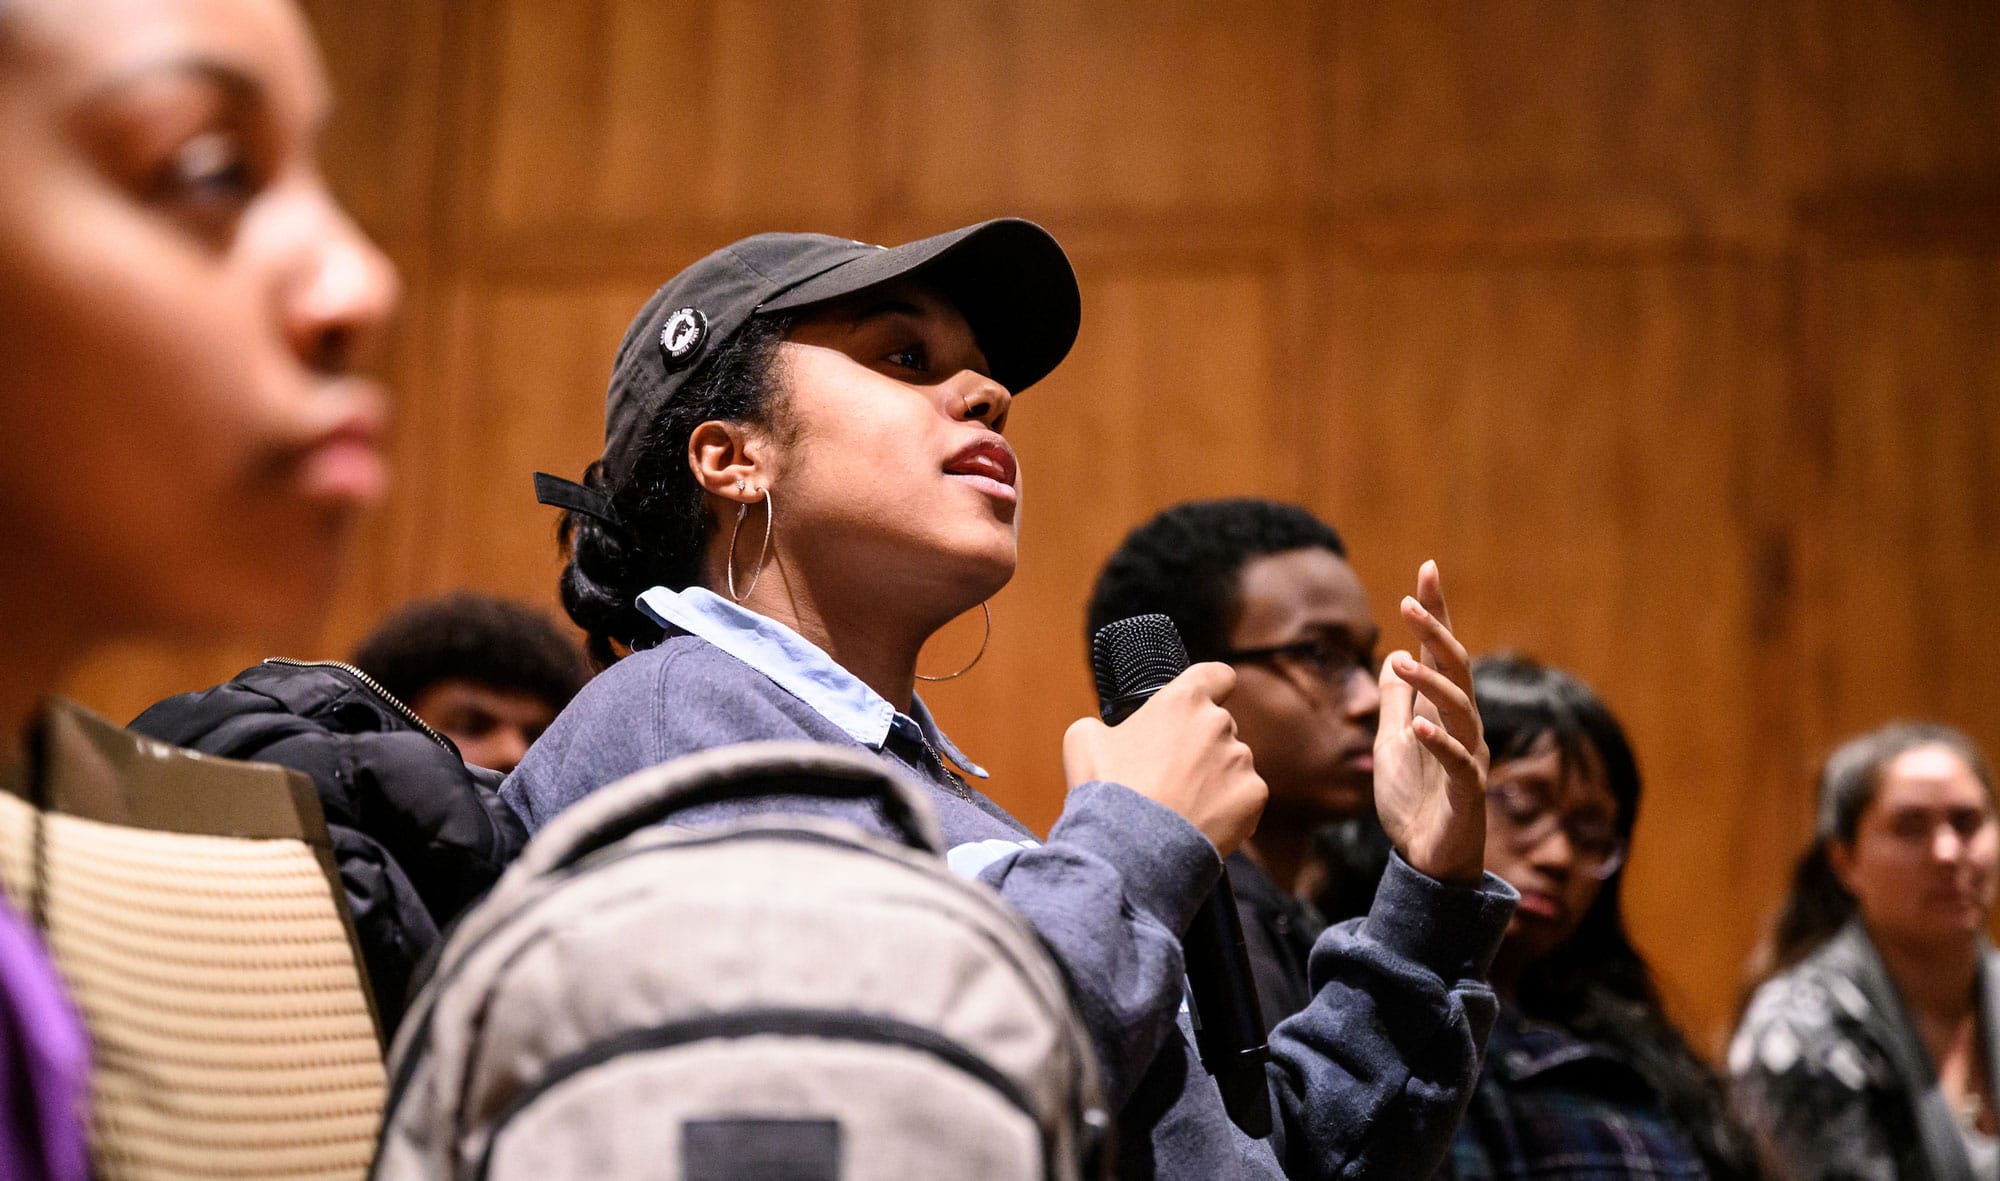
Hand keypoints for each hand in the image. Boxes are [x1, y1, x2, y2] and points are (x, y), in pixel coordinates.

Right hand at [1063, 663, 1267, 856]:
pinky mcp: (1253, 796)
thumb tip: (1109, 733)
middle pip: (1220, 725)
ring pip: (1232, 762)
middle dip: (1201, 744)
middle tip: (1170, 772)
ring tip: (1181, 804)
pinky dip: (1228, 807)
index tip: (1201, 702)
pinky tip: (1198, 820)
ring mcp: (1241, 761)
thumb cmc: (1107, 790)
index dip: (1211, 686)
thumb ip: (1105, 722)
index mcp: (1183, 700)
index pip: (1217, 674)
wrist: (1131, 849)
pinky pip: (1244, 795)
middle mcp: (1218, 724)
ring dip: (1214, 776)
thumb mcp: (1083, 739)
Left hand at [1373, 560, 1488, 884]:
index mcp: (1442, 713)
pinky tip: (1418, 728)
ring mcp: (1469, 758)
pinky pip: (1458, 763)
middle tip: (1410, 603)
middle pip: (1458, 671)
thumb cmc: (1414, 801)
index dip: (1435, 613)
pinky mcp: (1466, 793)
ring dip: (1433, 683)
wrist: (1426, 860)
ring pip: (1461, 710)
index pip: (1441, 653)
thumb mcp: (1392, 743)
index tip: (1427, 569)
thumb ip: (1395, 703)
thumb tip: (1391, 656)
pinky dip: (1439, 744)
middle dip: (1437, 634)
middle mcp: (1462, 728)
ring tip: (1401, 660)